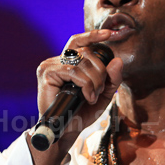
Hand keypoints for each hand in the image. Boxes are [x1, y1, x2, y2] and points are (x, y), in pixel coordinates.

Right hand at [28, 29, 122, 164]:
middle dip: (100, 72)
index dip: (93, 35)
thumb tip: (118, 60)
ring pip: (82, 62)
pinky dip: (85, 84)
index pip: (79, 41)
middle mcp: (57, 60)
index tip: (110, 34)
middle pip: (86, 53)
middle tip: (100, 91)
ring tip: (92, 96)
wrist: (66, 130)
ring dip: (94, 81)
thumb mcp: (102, 94)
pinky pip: (73, 71)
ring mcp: (50, 65)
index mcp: (67, 62)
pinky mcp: (46, 73)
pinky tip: (86, 96)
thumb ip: (112, 78)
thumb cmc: (80, 112)